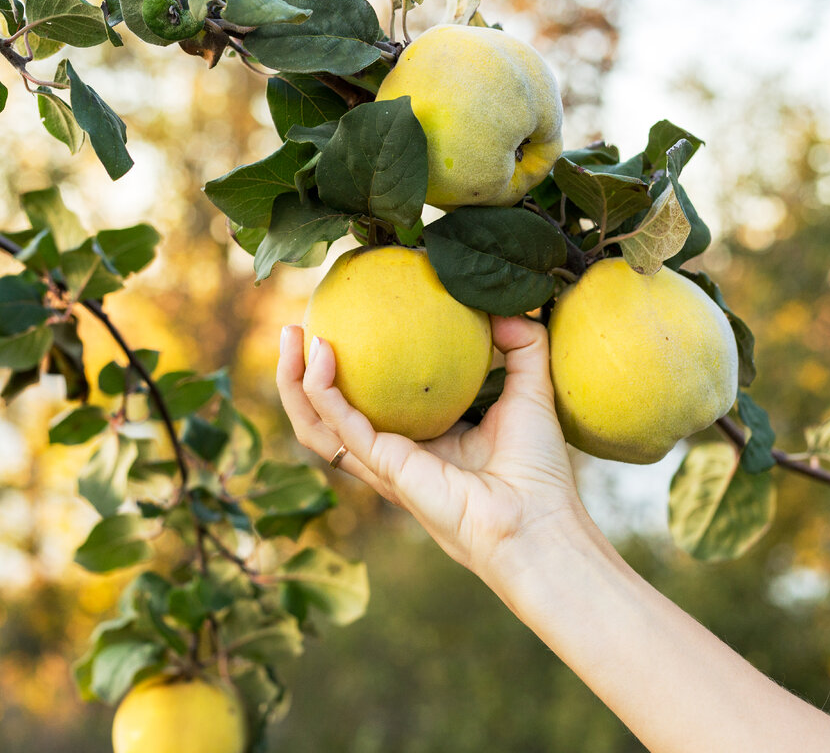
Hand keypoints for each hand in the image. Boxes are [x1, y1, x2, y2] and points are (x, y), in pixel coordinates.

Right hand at [277, 315, 587, 574]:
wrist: (538, 521)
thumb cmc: (539, 471)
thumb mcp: (531, 391)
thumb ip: (522, 346)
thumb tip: (502, 308)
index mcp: (418, 440)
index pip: (366, 404)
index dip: (345, 370)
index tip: (340, 322)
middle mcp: (391, 455)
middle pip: (323, 415)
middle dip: (298, 373)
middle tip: (295, 327)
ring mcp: (382, 465)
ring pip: (314, 425)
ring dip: (292, 381)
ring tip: (290, 335)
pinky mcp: (385, 469)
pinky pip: (339, 427)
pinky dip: (321, 390)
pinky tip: (322, 353)